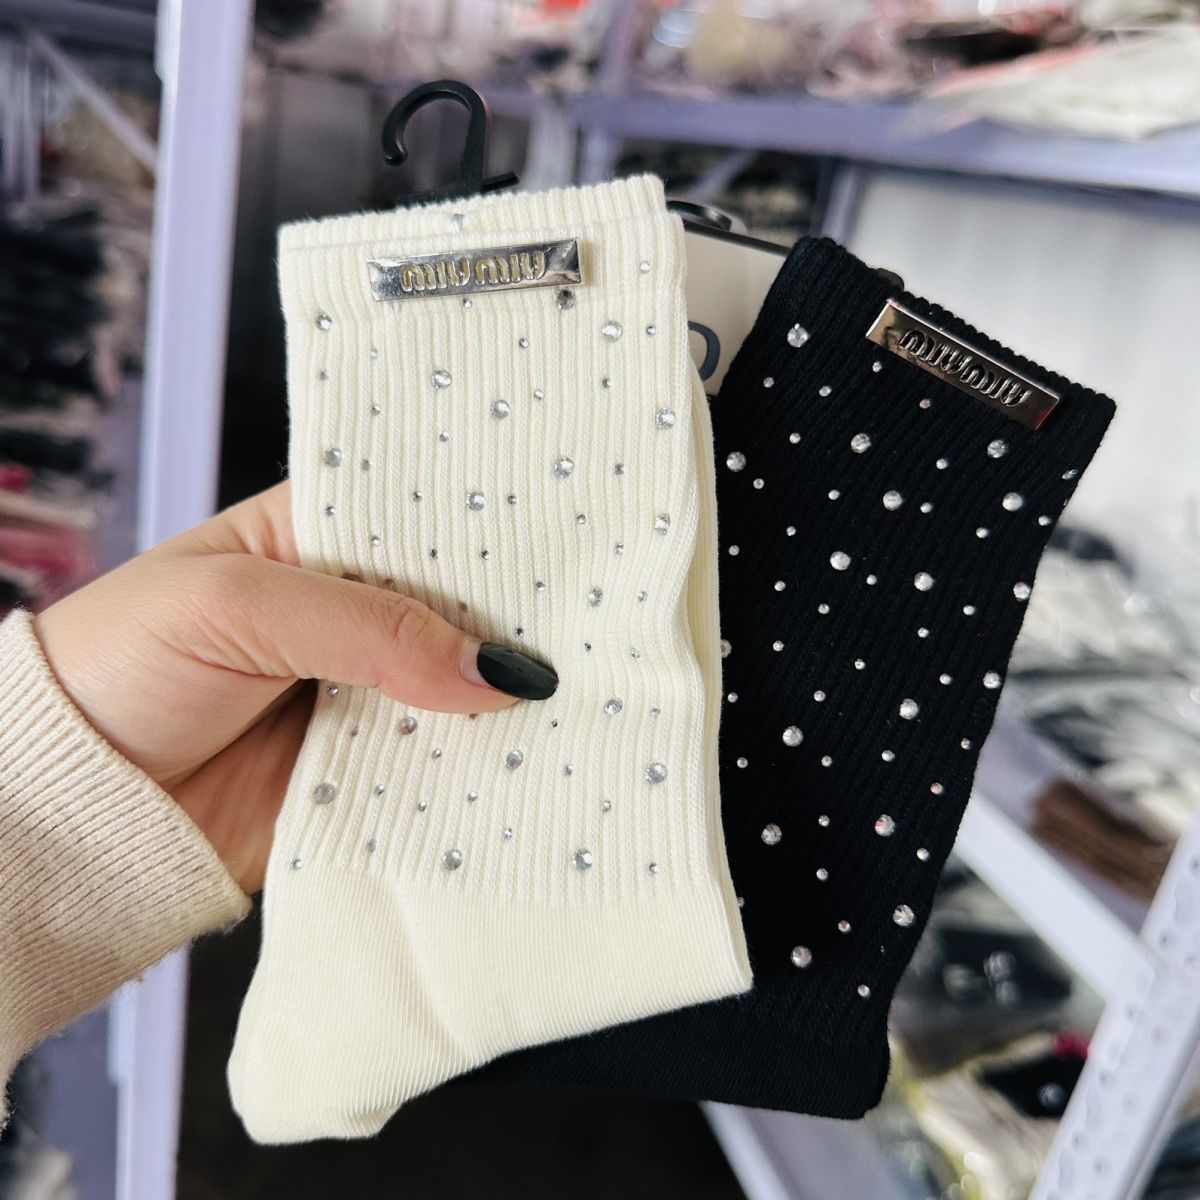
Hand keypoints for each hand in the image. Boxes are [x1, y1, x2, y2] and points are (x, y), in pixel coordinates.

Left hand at [33, 483, 556, 891]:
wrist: (75, 806)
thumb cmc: (120, 666)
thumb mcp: (237, 608)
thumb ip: (368, 629)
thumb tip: (497, 670)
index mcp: (316, 538)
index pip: (421, 515)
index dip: (487, 526)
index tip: (566, 537)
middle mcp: (353, 610)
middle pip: (458, 604)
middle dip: (514, 617)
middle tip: (596, 621)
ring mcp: (366, 690)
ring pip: (460, 686)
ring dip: (506, 696)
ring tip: (590, 688)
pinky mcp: (368, 767)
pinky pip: (441, 762)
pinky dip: (481, 763)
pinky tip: (539, 753)